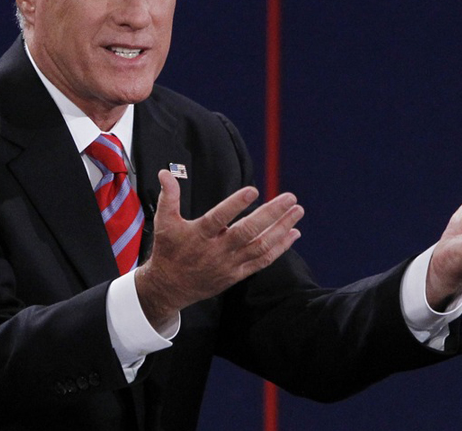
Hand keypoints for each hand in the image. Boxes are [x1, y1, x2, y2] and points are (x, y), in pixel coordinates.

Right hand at [135, 170, 302, 328]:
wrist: (169, 288)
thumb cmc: (169, 251)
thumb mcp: (164, 223)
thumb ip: (169, 197)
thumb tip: (165, 172)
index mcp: (199, 235)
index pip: (218, 218)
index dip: (235, 204)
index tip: (254, 189)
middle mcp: (216, 250)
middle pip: (248, 232)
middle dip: (272, 214)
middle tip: (290, 198)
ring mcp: (229, 264)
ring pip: (260, 246)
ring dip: (281, 229)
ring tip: (297, 211)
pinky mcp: (237, 275)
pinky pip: (262, 261)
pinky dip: (279, 248)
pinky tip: (293, 233)